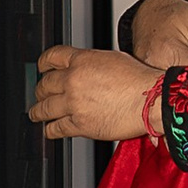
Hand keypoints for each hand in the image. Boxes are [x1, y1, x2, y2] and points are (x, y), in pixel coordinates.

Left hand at [34, 46, 165, 142]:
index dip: (43, 64)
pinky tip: (49, 130)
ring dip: (38, 111)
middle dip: (41, 91)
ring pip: (44, 108)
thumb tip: (85, 70)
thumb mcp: (113, 60)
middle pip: (44, 84)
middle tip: (41, 95)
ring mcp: (74, 103)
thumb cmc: (140, 81)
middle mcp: (74, 80)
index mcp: (82, 61)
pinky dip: (50, 130)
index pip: (51, 57)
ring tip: (36, 114)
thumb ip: (92, 64)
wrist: (150, 101)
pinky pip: (56, 128)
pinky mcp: (79, 124)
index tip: (42, 69)